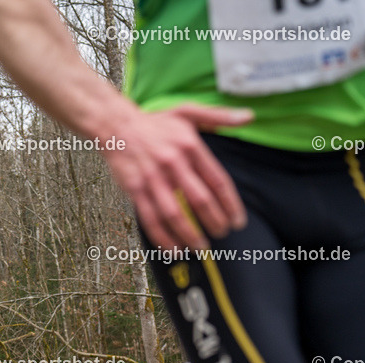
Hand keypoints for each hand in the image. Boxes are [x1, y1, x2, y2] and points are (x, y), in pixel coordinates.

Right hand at [102, 104, 252, 249]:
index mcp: (190, 147)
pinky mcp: (135, 190)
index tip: (237, 221)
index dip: (230, 205)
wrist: (116, 126)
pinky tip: (173, 248)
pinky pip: (150, 219)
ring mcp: (153, 179)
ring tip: (201, 247)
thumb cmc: (154, 122)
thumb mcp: (188, 112)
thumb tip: (248, 117)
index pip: (218, 181)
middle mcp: (173, 163)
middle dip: (214, 222)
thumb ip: (219, 116)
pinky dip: (162, 237)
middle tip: (222, 234)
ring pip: (175, 214)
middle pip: (200, 201)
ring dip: (190, 234)